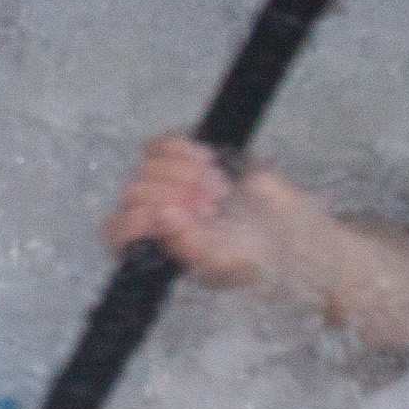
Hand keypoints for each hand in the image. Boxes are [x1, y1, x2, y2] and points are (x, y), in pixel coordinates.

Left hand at [105, 135, 408, 351]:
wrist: (290, 236)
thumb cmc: (256, 259)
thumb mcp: (220, 263)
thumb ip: (186, 244)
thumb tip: (161, 215)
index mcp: (157, 251)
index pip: (118, 231)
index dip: (137, 219)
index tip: (168, 216)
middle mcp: (157, 220)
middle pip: (133, 193)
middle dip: (173, 196)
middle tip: (211, 207)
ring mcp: (169, 189)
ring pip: (146, 166)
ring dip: (183, 174)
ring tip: (217, 192)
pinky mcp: (185, 161)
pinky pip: (161, 145)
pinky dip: (180, 148)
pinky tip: (204, 162)